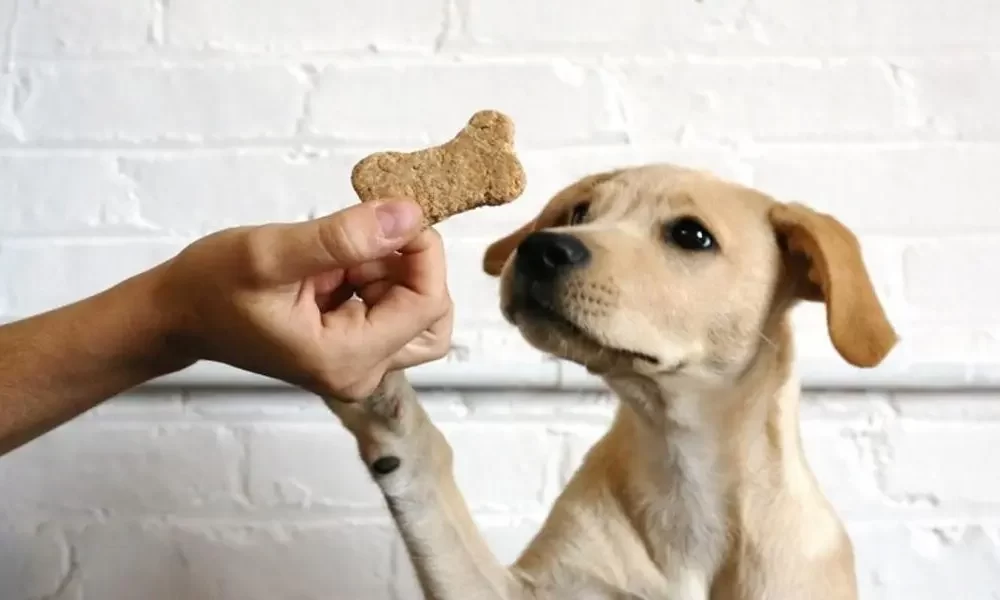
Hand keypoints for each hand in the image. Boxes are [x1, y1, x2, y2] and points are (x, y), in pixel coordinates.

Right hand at [155, 199, 453, 399]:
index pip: (427, 304)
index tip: (395, 214)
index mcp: (346, 358)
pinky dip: (372, 278)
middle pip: (432, 317)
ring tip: (338, 255)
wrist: (177, 314)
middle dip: (412, 268)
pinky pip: (388, 310)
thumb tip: (409, 215)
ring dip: (391, 272)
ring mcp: (356, 364)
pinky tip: (332, 266)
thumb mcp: (272, 253)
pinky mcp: (350, 348)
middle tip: (371, 235)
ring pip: (415, 312)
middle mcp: (360, 372)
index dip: (423, 253)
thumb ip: (344, 237)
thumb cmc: (211, 286)